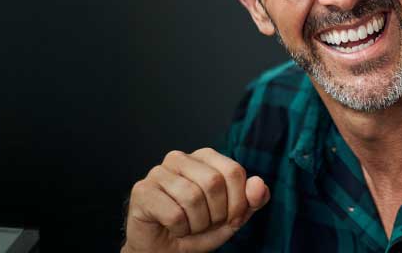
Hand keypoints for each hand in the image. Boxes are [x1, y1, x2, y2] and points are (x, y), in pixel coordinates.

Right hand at [122, 148, 269, 252]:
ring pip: (192, 197)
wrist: (164, 250)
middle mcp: (180, 158)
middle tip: (206, 223)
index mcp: (205, 157)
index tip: (232, 218)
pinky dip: (180, 229)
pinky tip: (173, 228)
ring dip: (197, 224)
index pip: (234, 171)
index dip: (238, 202)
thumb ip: (252, 200)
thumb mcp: (233, 217)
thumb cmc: (197, 229)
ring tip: (189, 226)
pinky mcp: (142, 191)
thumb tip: (259, 183)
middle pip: (213, 182)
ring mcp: (158, 172)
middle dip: (216, 214)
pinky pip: (173, 213)